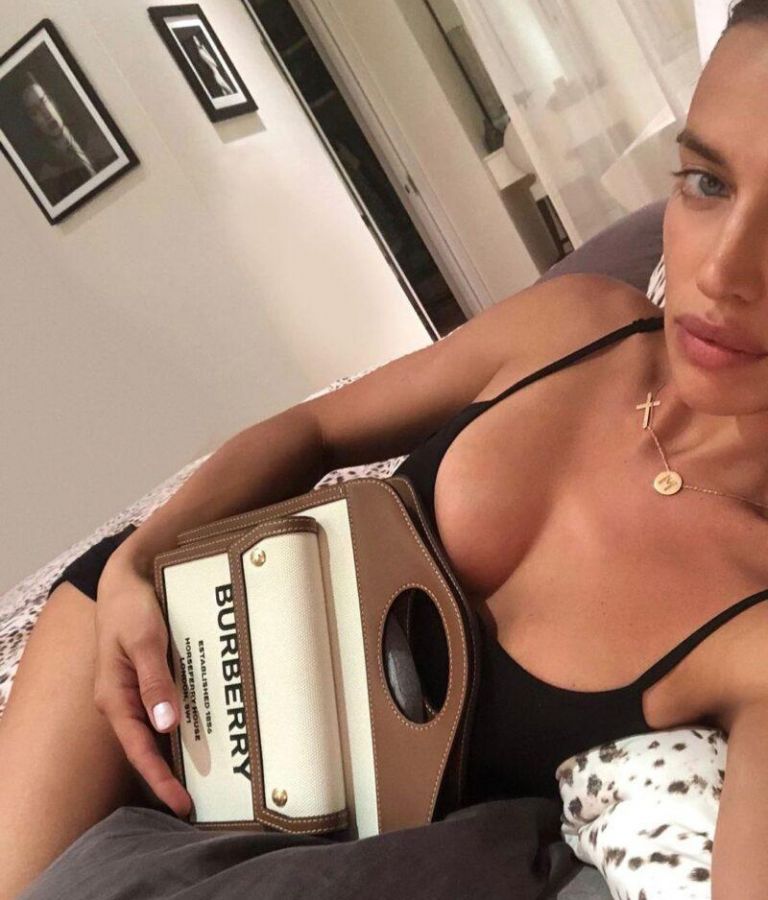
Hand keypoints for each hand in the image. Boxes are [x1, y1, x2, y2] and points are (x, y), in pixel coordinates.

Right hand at [94, 560, 191, 817]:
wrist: (126, 580)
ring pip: (159, 730)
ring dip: (180, 750)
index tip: (182, 804)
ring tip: (211, 773)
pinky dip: (185, 721)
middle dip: (172, 774)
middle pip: (148, 747)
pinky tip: (207, 729)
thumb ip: (154, 681)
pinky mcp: (150, 679)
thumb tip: (166, 724)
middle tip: (204, 797)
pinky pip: (167, 708)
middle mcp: (123, 701)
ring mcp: (136, 691)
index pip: (138, 750)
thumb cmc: (130, 608)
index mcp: (114, 698)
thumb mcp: (144, 641)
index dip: (160, 779)